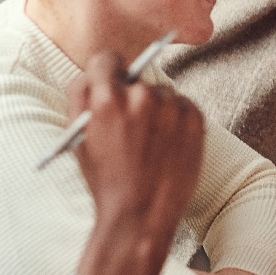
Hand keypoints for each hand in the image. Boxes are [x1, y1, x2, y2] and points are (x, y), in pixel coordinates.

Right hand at [68, 53, 206, 274]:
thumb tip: (91, 73)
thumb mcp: (79, 139)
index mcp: (106, 99)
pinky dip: (176, 120)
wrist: (142, 214)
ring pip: (162, 94)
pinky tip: (167, 145)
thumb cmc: (105, 180)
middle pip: (136, 79)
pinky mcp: (196, 117)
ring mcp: (172, 106)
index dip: (105, 72)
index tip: (110, 83)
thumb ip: (79, 98)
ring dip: (156, 109)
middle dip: (131, 96)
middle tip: (131, 126)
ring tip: (150, 143)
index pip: (107, 59)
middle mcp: (141, 96)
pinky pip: (183, 106)